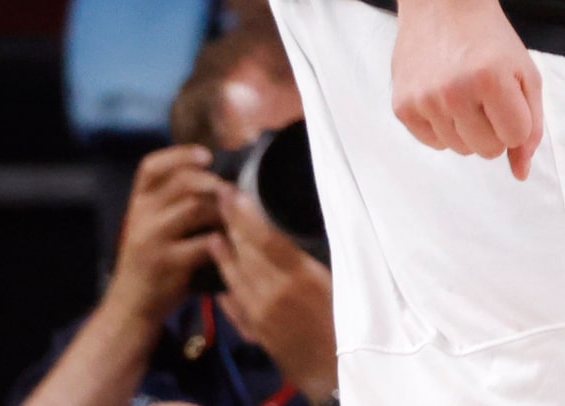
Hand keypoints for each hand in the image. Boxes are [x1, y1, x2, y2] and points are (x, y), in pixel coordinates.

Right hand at [102, 146, 224, 327]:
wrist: (132, 304)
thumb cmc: (150, 258)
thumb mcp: (150, 224)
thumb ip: (171, 201)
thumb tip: (216, 178)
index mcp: (138, 201)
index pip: (151, 166)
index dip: (180, 154)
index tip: (207, 155)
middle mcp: (141, 215)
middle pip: (182, 183)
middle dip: (213, 183)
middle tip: (232, 191)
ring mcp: (152, 239)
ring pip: (195, 208)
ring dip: (222, 211)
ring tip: (236, 217)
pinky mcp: (168, 264)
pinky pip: (203, 243)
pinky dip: (222, 240)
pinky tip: (231, 242)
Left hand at [205, 188, 338, 401]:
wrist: (339, 373)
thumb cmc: (350, 324)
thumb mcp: (341, 284)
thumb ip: (313, 260)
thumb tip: (292, 233)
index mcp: (301, 277)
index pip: (264, 237)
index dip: (244, 213)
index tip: (231, 191)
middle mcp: (275, 293)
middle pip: (245, 251)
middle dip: (230, 223)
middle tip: (218, 198)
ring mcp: (262, 314)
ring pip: (236, 274)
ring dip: (223, 249)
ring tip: (214, 227)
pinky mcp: (256, 331)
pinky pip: (234, 301)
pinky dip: (225, 281)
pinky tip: (219, 268)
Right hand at [391, 0, 543, 178]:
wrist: (441, 1)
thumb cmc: (490, 38)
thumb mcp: (524, 73)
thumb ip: (530, 125)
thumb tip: (519, 172)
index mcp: (491, 80)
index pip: (515, 137)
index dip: (516, 118)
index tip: (507, 94)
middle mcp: (454, 92)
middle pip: (487, 150)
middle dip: (493, 127)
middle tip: (484, 92)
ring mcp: (424, 100)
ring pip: (460, 149)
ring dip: (466, 127)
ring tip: (462, 90)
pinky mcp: (402, 105)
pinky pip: (433, 142)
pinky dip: (442, 127)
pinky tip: (442, 96)